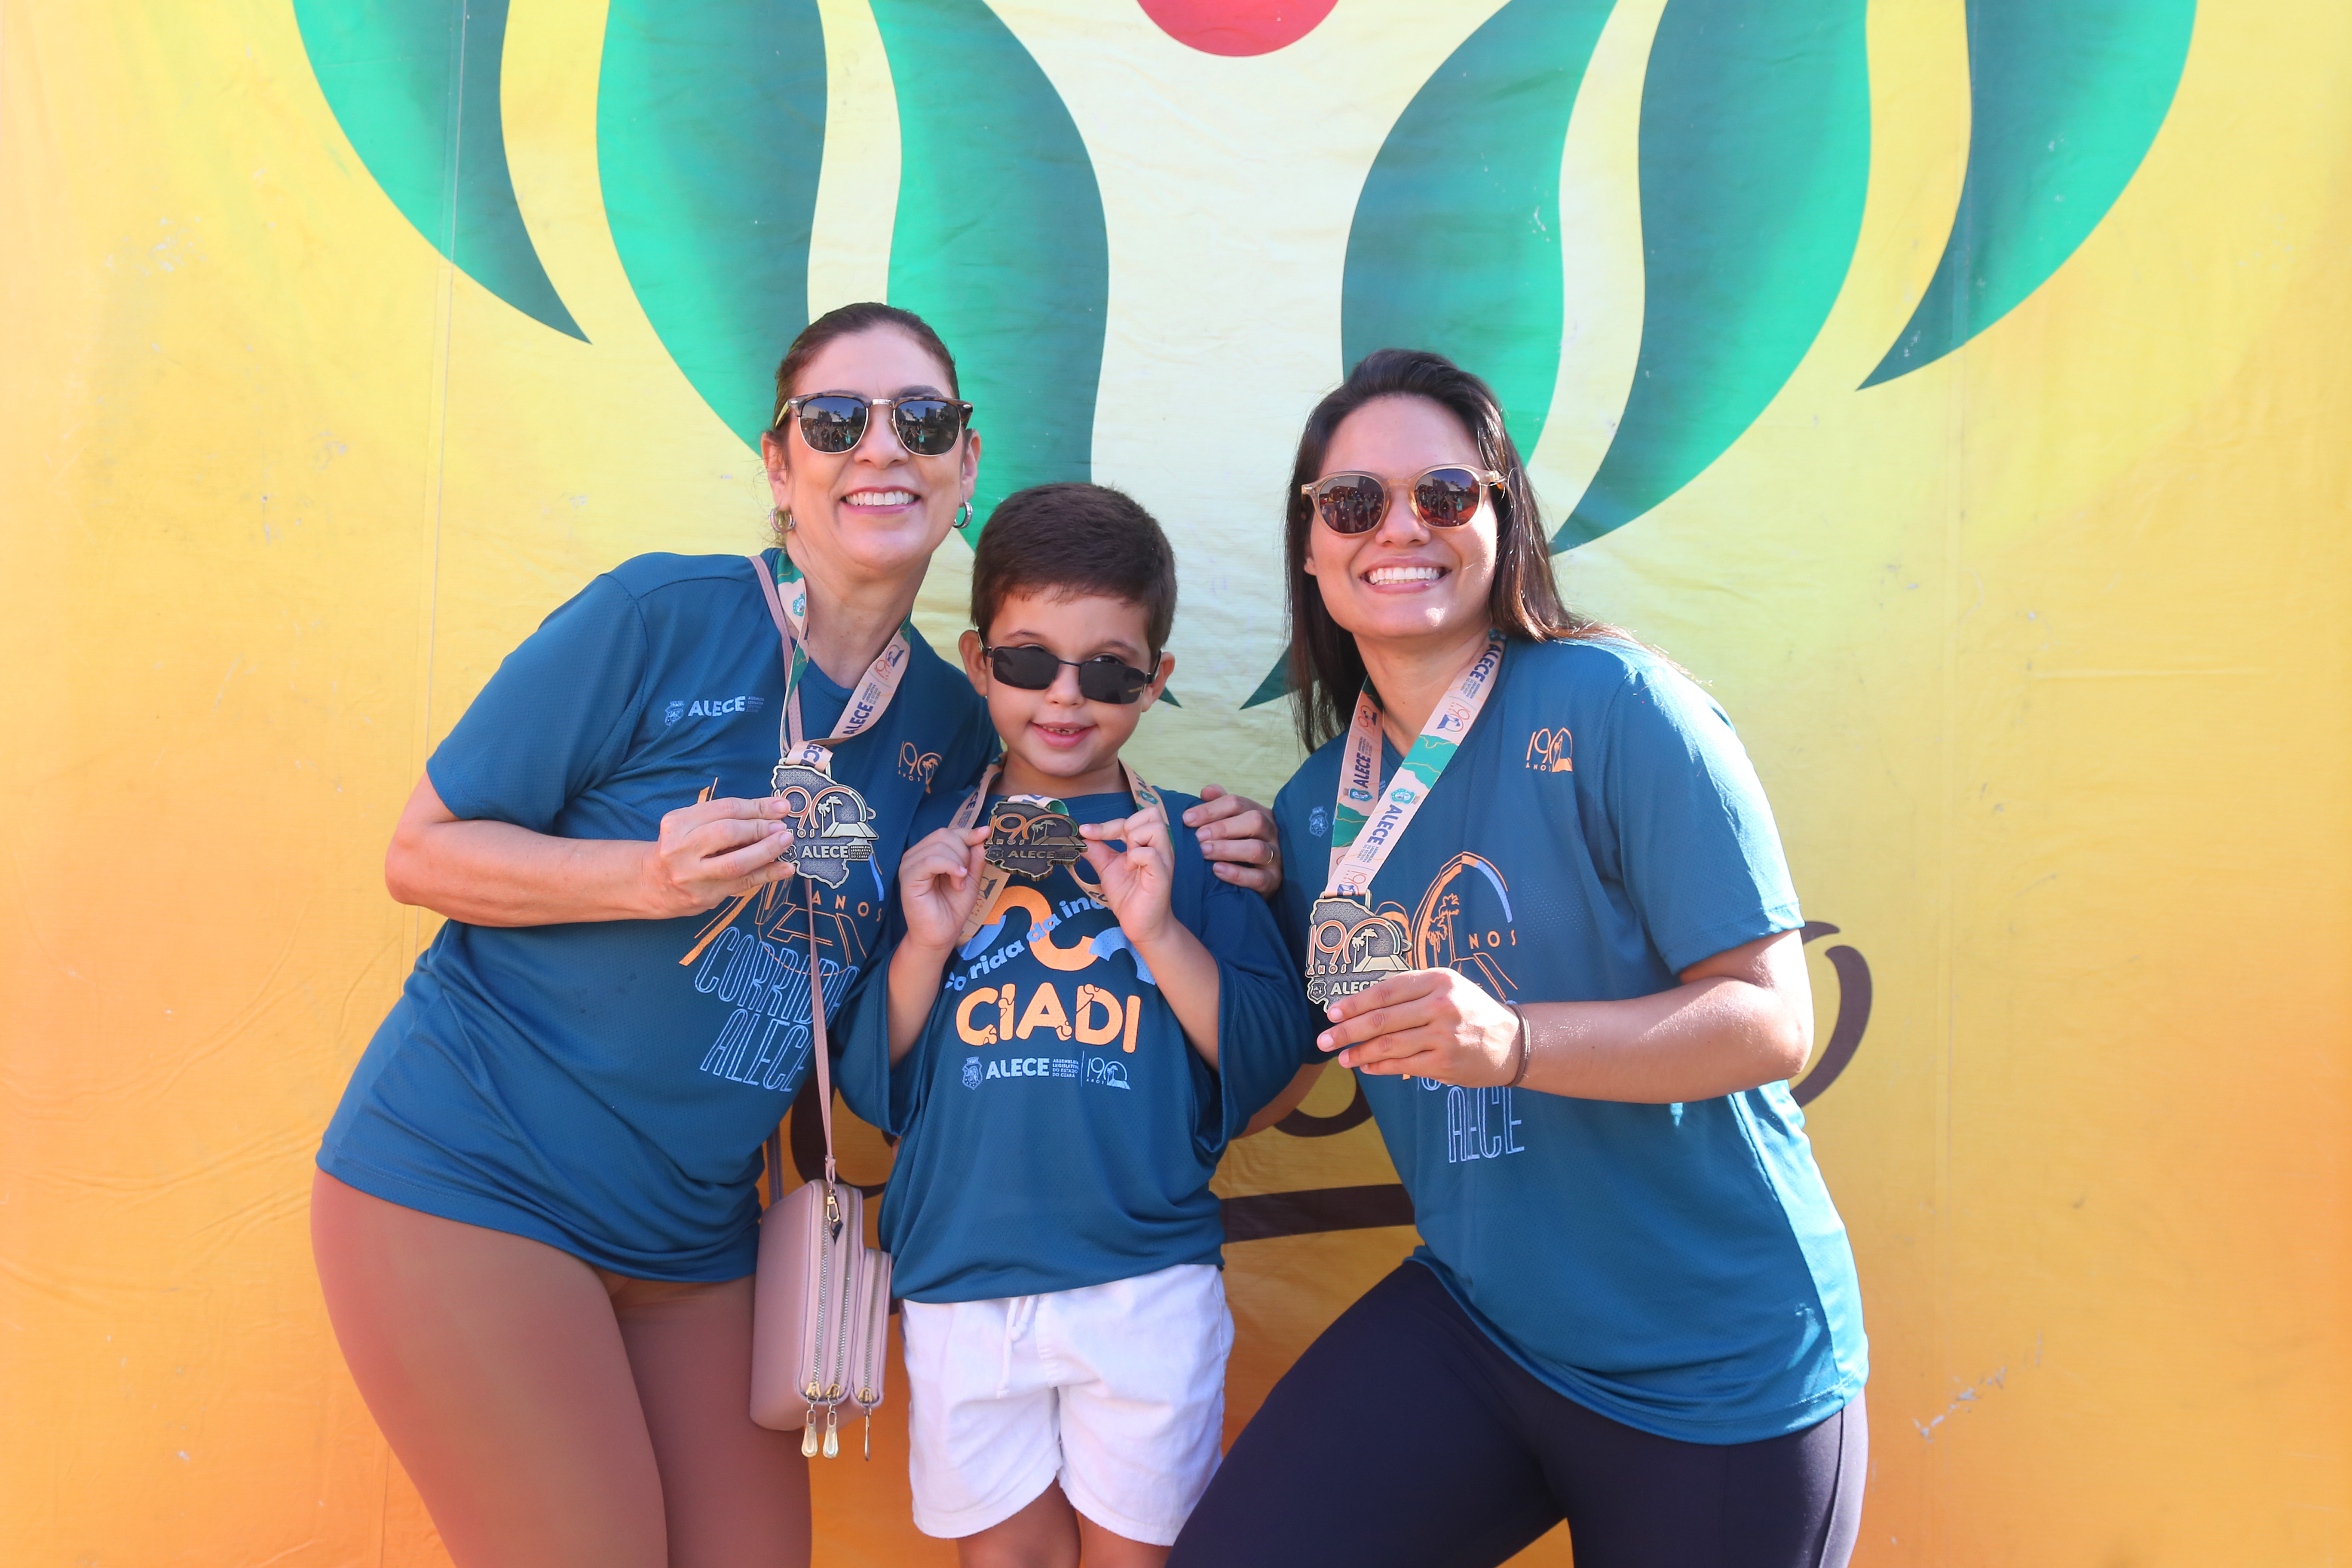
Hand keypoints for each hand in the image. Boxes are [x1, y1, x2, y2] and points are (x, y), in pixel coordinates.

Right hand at [643, 796, 796, 915]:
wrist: (653, 884)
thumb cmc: (681, 848)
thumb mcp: (692, 825)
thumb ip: (726, 817)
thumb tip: (774, 810)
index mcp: (677, 823)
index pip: (723, 810)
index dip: (756, 807)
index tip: (780, 806)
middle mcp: (680, 849)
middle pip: (728, 833)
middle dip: (760, 828)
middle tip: (782, 827)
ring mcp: (692, 876)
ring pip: (736, 862)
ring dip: (767, 851)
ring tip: (786, 842)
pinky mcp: (705, 897)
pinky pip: (743, 883)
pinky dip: (768, 875)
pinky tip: (786, 868)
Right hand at [898, 824, 989, 955]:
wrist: (941, 935)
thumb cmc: (952, 909)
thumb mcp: (970, 879)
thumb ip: (974, 858)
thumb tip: (981, 834)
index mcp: (929, 854)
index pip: (948, 832)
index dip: (967, 832)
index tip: (985, 834)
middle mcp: (916, 856)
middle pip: (944, 835)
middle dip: (963, 852)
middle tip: (965, 876)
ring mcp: (910, 865)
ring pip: (939, 845)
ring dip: (957, 863)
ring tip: (959, 884)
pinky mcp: (908, 877)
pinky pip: (930, 860)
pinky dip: (950, 866)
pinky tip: (957, 880)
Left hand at [1081, 806, 1176, 945]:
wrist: (1141, 925)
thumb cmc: (1129, 896)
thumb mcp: (1107, 868)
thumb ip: (1097, 850)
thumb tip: (1081, 835)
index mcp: (1147, 843)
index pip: (1132, 818)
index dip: (1107, 824)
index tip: (1086, 832)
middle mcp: (1159, 847)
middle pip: (1151, 814)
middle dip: (1127, 826)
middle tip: (1118, 847)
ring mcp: (1163, 860)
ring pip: (1155, 828)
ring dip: (1134, 840)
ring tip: (1127, 860)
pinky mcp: (1161, 874)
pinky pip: (1150, 853)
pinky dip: (1135, 857)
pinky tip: (1129, 870)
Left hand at [1184, 784, 1280, 894]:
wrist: (1254, 877)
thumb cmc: (1235, 844)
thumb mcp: (1227, 823)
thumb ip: (1217, 806)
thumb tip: (1206, 792)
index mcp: (1258, 813)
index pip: (1237, 803)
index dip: (1211, 809)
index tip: (1186, 819)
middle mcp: (1270, 832)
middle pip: (1254, 821)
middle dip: (1223, 827)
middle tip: (1198, 837)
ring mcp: (1274, 857)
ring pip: (1257, 849)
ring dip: (1227, 849)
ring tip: (1204, 852)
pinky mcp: (1273, 880)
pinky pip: (1259, 878)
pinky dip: (1237, 874)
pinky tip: (1217, 870)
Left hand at [1315, 968, 1519, 1085]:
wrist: (1511, 1042)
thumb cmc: (1470, 1011)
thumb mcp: (1446, 988)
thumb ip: (1409, 991)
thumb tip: (1361, 1006)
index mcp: (1439, 980)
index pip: (1387, 991)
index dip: (1355, 1003)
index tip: (1332, 1012)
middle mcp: (1442, 1005)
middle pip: (1382, 1019)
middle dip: (1347, 1031)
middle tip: (1324, 1040)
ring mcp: (1445, 1036)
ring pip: (1389, 1045)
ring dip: (1360, 1053)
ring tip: (1342, 1058)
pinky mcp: (1446, 1063)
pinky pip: (1403, 1065)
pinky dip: (1381, 1067)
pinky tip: (1367, 1067)